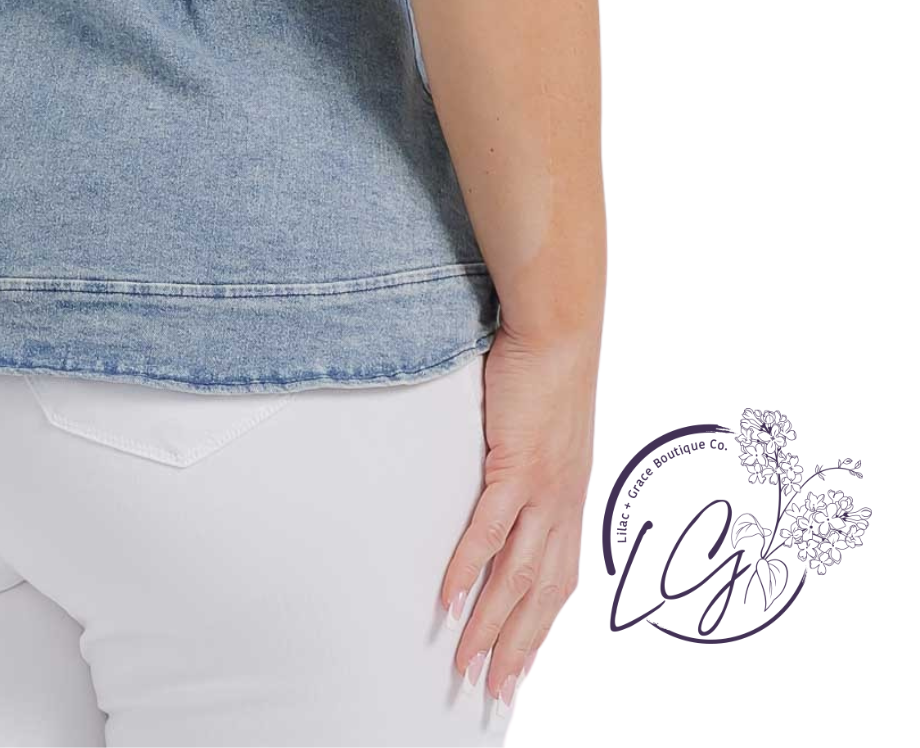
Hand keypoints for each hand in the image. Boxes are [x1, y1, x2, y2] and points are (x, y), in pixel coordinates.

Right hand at [441, 322, 598, 704]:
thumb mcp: (547, 433)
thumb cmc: (548, 372)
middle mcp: (563, 505)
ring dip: (491, 625)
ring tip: (466, 663)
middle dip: (517, 648)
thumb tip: (505, 486)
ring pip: (516, 575)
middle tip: (492, 691)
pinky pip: (490, 529)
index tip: (520, 669)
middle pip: (539, 595)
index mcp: (570, 500)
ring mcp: (543, 490)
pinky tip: (452, 600)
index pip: (558, 583)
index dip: (539, 630)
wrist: (559, 331)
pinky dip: (471, 569)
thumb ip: (531, 467)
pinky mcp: (517, 466)